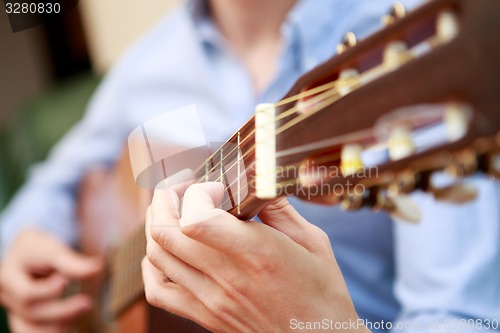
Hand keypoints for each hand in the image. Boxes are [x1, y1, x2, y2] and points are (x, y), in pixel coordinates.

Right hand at [0, 228, 102, 332]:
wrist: (27, 256)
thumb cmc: (39, 249)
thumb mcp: (52, 249)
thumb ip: (72, 261)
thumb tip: (98, 268)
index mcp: (8, 275)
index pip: (27, 293)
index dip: (49, 291)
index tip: (67, 280)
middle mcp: (7, 295)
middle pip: (30, 312)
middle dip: (61, 311)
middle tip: (87, 303)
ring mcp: (14, 309)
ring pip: (30, 328)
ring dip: (57, 326)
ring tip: (83, 312)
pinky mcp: (24, 318)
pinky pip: (34, 331)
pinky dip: (53, 330)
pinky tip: (69, 325)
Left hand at [143, 182, 369, 332]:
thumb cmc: (321, 293)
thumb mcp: (313, 242)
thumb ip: (280, 209)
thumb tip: (257, 182)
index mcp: (256, 253)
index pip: (196, 218)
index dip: (197, 192)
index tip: (216, 188)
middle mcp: (226, 277)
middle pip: (165, 231)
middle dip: (166, 198)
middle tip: (182, 186)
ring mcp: (210, 300)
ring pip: (157, 255)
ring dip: (157, 223)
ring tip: (173, 209)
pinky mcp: (205, 316)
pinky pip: (159, 291)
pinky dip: (153, 264)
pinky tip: (166, 250)